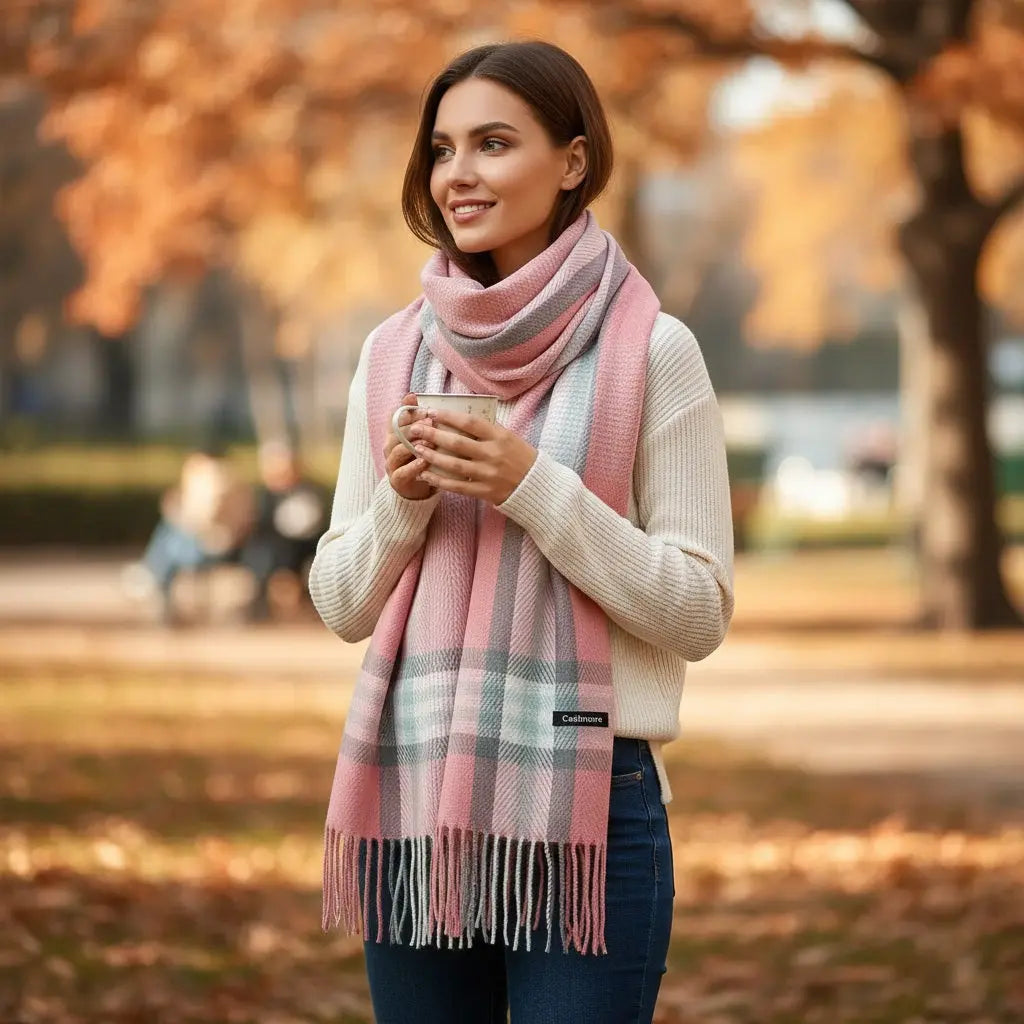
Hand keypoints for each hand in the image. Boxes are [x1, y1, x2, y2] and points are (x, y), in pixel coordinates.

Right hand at [385, 394, 436, 500]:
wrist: (416, 487)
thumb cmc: (419, 457)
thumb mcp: (419, 436)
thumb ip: (416, 417)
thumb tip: (411, 394)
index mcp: (394, 433)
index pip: (396, 418)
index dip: (408, 412)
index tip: (425, 409)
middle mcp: (389, 447)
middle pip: (396, 433)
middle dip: (413, 426)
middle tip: (430, 422)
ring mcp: (391, 463)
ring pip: (398, 451)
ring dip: (414, 445)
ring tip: (429, 441)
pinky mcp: (396, 480)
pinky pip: (402, 472)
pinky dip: (413, 466)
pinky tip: (425, 461)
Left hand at [406, 407, 536, 505]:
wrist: (536, 486)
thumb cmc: (522, 457)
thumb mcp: (509, 437)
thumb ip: (488, 429)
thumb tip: (460, 418)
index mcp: (500, 437)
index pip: (470, 423)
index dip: (449, 417)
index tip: (431, 412)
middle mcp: (493, 454)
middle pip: (457, 443)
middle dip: (433, 435)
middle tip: (415, 429)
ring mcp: (488, 474)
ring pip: (454, 465)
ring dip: (433, 457)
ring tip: (417, 450)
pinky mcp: (485, 492)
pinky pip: (458, 486)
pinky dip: (440, 481)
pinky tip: (425, 475)